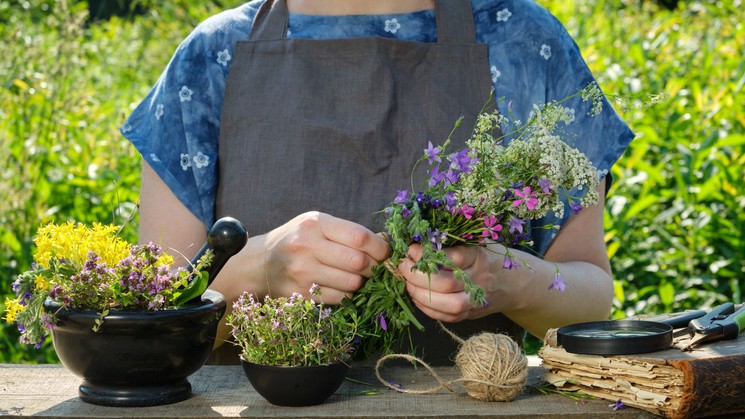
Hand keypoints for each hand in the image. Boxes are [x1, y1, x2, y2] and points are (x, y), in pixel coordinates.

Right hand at [263, 211, 389, 303]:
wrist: (261, 263)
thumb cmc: (298, 240)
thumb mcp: (318, 225)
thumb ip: (349, 231)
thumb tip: (386, 241)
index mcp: (315, 223)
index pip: (359, 237)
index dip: (380, 248)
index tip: (385, 253)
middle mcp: (307, 245)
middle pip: (358, 262)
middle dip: (374, 268)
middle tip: (375, 269)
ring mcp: (302, 271)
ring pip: (352, 283)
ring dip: (362, 283)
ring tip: (358, 277)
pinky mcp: (301, 293)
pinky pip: (340, 298)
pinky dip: (348, 295)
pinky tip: (343, 287)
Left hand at [399, 243, 507, 321]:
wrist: (512, 283)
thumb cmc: (486, 256)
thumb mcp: (475, 242)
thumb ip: (451, 242)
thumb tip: (417, 241)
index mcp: (479, 257)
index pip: (452, 257)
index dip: (427, 254)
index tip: (411, 249)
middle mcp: (479, 279)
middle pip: (446, 283)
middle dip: (418, 276)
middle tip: (403, 266)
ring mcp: (475, 300)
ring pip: (447, 303)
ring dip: (420, 294)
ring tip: (407, 283)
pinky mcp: (470, 314)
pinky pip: (446, 316)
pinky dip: (426, 308)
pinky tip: (416, 296)